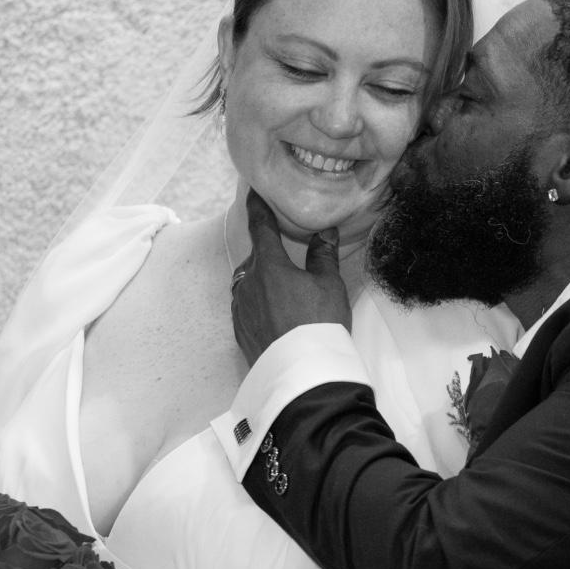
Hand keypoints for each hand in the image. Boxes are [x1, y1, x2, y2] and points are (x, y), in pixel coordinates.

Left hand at [231, 188, 350, 364]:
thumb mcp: (329, 285)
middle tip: (286, 257)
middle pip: (255, 258)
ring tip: (283, 290)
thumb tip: (324, 232)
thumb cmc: (319, 324)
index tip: (253, 194)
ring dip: (261, 281)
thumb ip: (323, 255)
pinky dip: (258, 304)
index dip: (258, 207)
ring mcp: (240, 309)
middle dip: (268, 254)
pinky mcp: (240, 332)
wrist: (303, 374)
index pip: (260, 226)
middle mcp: (247, 283)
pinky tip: (275, 314)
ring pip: (248, 284)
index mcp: (268, 265)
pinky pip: (246, 308)